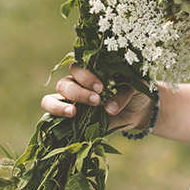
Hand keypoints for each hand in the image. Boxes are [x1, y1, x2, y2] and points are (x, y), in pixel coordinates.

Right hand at [40, 64, 154, 131]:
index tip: (101, 88)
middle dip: (78, 93)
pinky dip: (55, 119)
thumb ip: (123, 94)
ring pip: (51, 99)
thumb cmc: (135, 91)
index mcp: (90, 70)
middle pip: (64, 84)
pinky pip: (52, 118)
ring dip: (59, 106)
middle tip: (96, 101)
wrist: (139, 110)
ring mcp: (70, 102)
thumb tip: (109, 109)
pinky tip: (67, 122)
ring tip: (73, 113)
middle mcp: (76, 84)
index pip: (78, 68)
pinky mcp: (70, 119)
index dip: (86, 77)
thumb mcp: (136, 87)